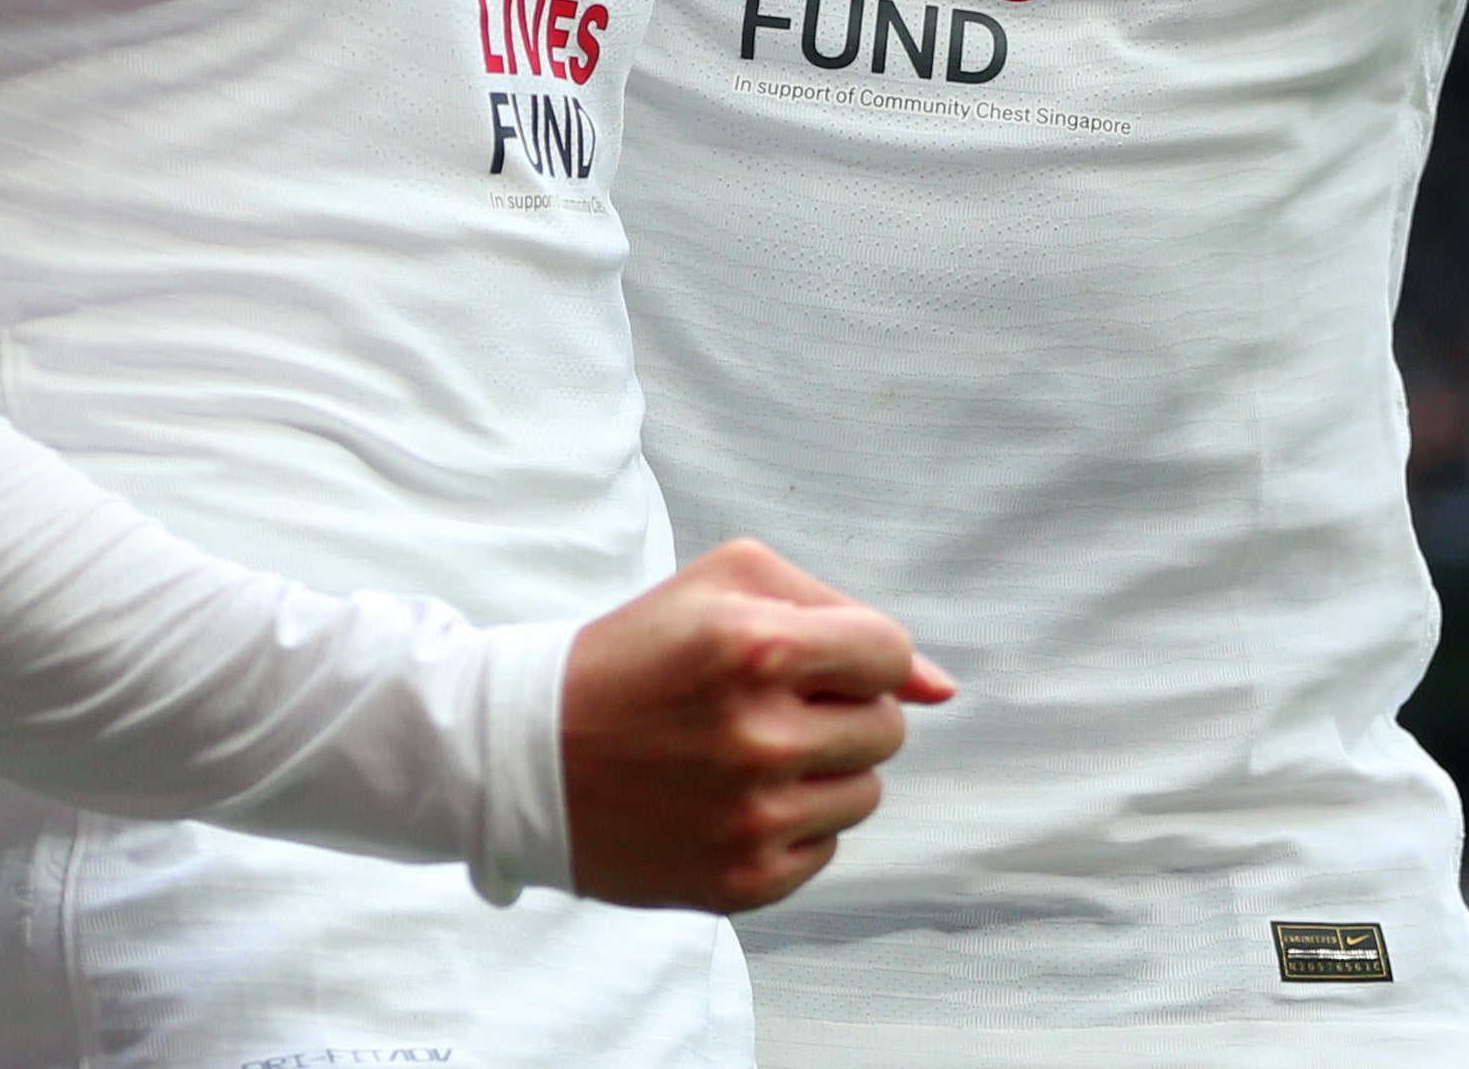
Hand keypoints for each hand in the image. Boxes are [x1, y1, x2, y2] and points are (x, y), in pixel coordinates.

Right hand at [559, 539, 954, 910]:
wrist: (528, 756)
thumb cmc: (634, 657)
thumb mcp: (722, 588)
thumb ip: (839, 612)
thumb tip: (940, 688)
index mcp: (756, 647)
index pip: (889, 654)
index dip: (857, 654)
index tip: (809, 661)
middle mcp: (760, 737)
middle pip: (887, 727)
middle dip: (841, 711)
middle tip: (764, 707)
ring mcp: (753, 818)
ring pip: (866, 792)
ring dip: (822, 770)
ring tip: (744, 753)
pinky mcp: (744, 882)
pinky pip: (827, 847)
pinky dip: (791, 824)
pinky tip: (728, 800)